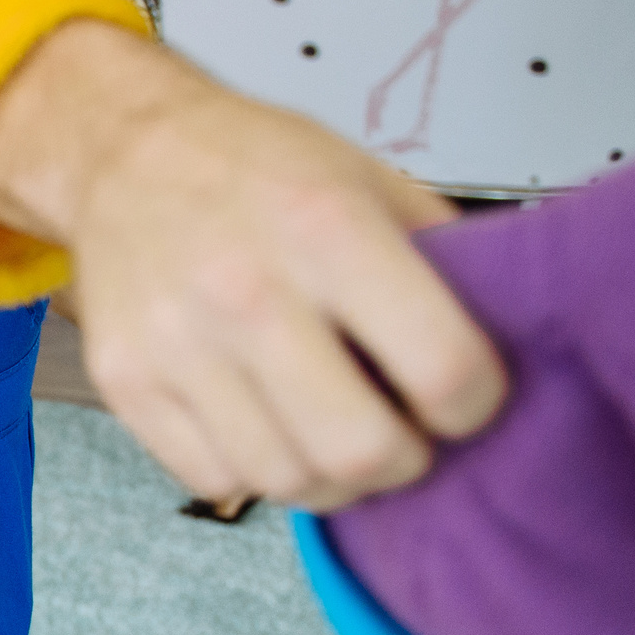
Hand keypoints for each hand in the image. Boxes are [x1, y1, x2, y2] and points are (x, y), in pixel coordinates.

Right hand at [0, 21, 505, 509]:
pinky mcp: (126, 382)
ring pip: (286, 480)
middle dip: (405, 461)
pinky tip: (267, 428)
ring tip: (334, 437)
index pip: (444, 370)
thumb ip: (441, 261)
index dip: (476, 404)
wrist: (125, 154)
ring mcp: (176, 344)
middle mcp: (247, 291)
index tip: (463, 397)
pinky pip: (213, 478)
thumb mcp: (371, 179)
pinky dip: (254, 472)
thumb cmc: (256, 168)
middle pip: (361, 450)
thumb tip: (510, 340)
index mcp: (327, 229)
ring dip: (330, 478)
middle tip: (402, 437)